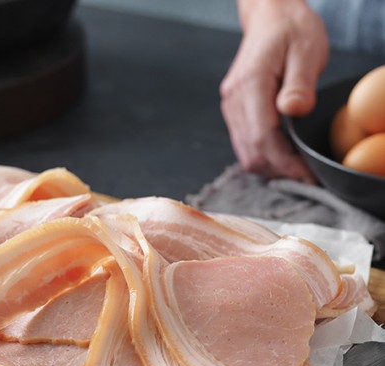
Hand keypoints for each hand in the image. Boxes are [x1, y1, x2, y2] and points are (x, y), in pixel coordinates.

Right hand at [220, 0, 328, 180]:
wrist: (270, 18)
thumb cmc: (291, 30)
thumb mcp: (306, 49)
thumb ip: (300, 83)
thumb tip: (292, 111)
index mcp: (249, 86)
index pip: (262, 137)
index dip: (285, 162)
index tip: (307, 174)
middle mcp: (233, 102)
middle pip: (250, 153)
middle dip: (278, 170)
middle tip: (307, 175)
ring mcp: (230, 109)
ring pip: (245, 154)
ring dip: (271, 166)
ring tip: (298, 167)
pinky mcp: (234, 113)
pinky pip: (245, 145)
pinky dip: (264, 156)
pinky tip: (284, 154)